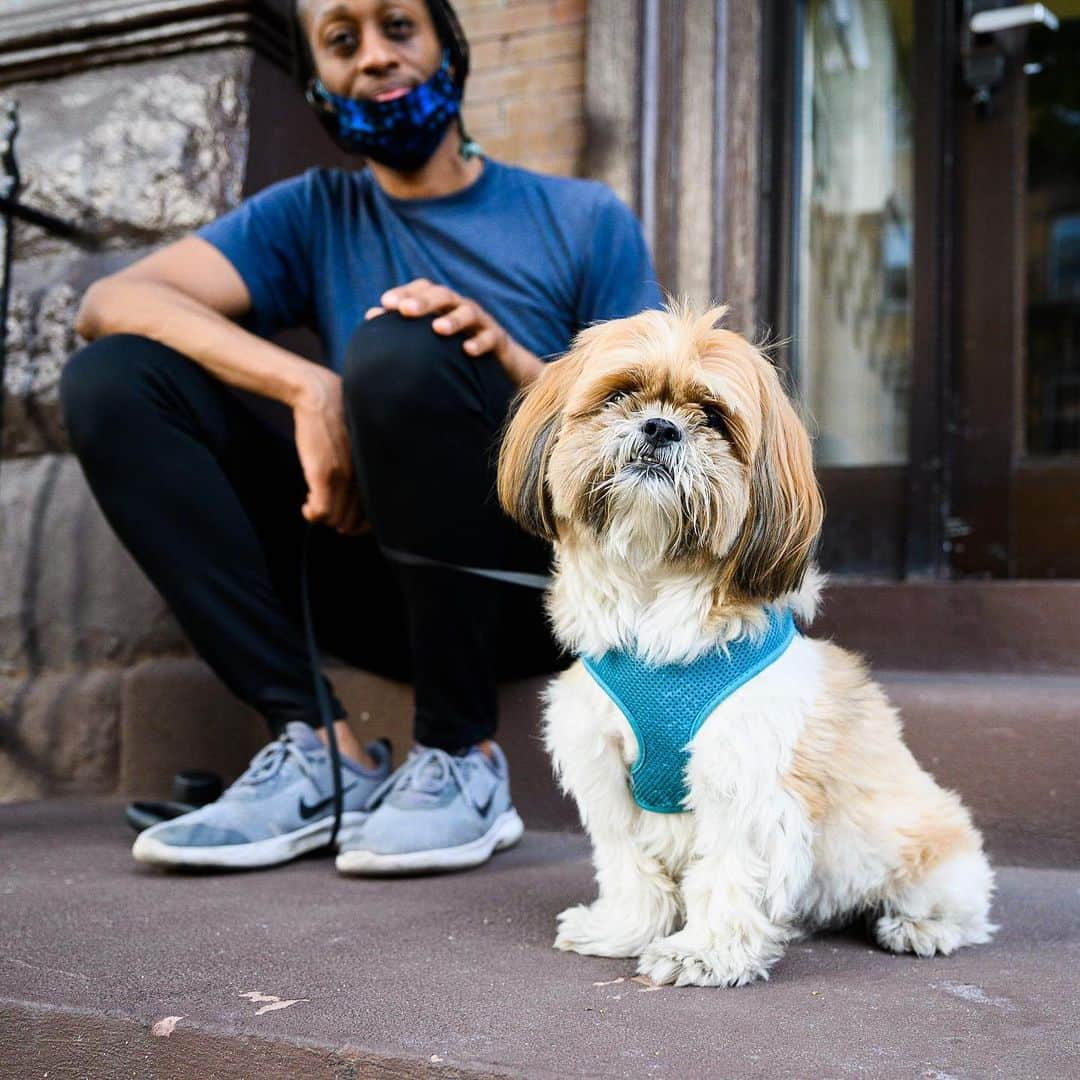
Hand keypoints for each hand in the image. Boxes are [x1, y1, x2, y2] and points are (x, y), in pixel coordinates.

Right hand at [291, 366, 366, 535]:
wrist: (321, 397)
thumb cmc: (340, 422)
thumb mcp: (360, 448)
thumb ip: (364, 470)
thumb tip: (360, 496)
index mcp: (375, 472)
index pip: (375, 515)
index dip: (360, 526)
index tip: (349, 524)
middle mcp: (363, 477)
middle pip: (353, 521)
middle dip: (339, 523)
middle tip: (326, 511)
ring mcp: (344, 476)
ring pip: (335, 518)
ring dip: (323, 518)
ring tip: (314, 506)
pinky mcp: (323, 474)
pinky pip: (320, 511)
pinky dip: (312, 515)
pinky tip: (307, 508)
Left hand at [366, 278, 543, 385]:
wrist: (501, 364)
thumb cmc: (457, 348)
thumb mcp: (432, 337)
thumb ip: (405, 326)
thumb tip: (370, 316)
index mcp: (443, 305)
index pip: (422, 288)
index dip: (405, 292)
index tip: (386, 304)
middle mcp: (461, 307)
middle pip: (443, 295)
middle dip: (424, 301)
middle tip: (404, 311)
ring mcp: (481, 322)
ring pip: (468, 312)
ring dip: (452, 319)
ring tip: (437, 328)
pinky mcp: (498, 339)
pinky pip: (491, 337)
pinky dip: (480, 342)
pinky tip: (468, 350)